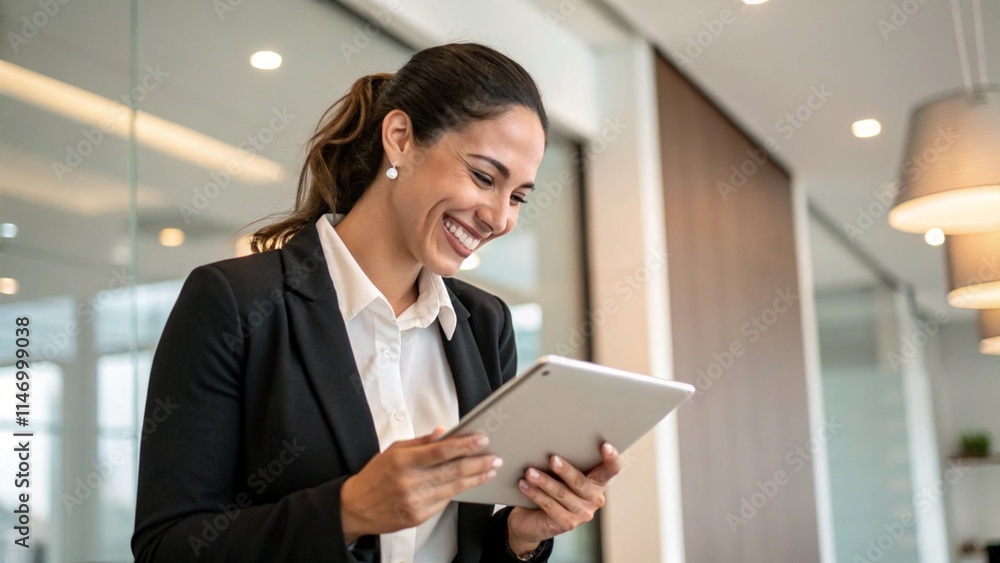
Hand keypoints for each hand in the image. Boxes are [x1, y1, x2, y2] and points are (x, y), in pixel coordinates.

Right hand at [339, 427, 500, 542]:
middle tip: (494, 457)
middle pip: (453, 470)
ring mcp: (416, 501)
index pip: (441, 451)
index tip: (481, 440)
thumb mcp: (392, 451)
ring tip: (489, 470)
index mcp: (403, 461)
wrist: (356, 508)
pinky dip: (459, 491)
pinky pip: (445, 501)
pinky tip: (470, 484)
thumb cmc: (374, 476)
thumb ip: (420, 442)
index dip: (465, 445)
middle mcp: (410, 481)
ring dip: (475, 478)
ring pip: (454, 487)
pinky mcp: (419, 516)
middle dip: (478, 463)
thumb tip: (443, 432)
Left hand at [506, 442, 622, 555]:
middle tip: (552, 459)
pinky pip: (549, 506)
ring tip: (529, 472)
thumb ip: (566, 461)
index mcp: (597, 482)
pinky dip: (535, 494)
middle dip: (565, 470)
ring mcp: (583, 513)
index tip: (605, 445)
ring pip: (562, 494)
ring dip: (544, 482)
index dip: (611, 459)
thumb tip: (551, 439)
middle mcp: (594, 498)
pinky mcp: (567, 523)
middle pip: (580, 482)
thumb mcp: (561, 474)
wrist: (534, 519)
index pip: (611, 470)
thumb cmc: (552, 487)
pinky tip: (524, 485)